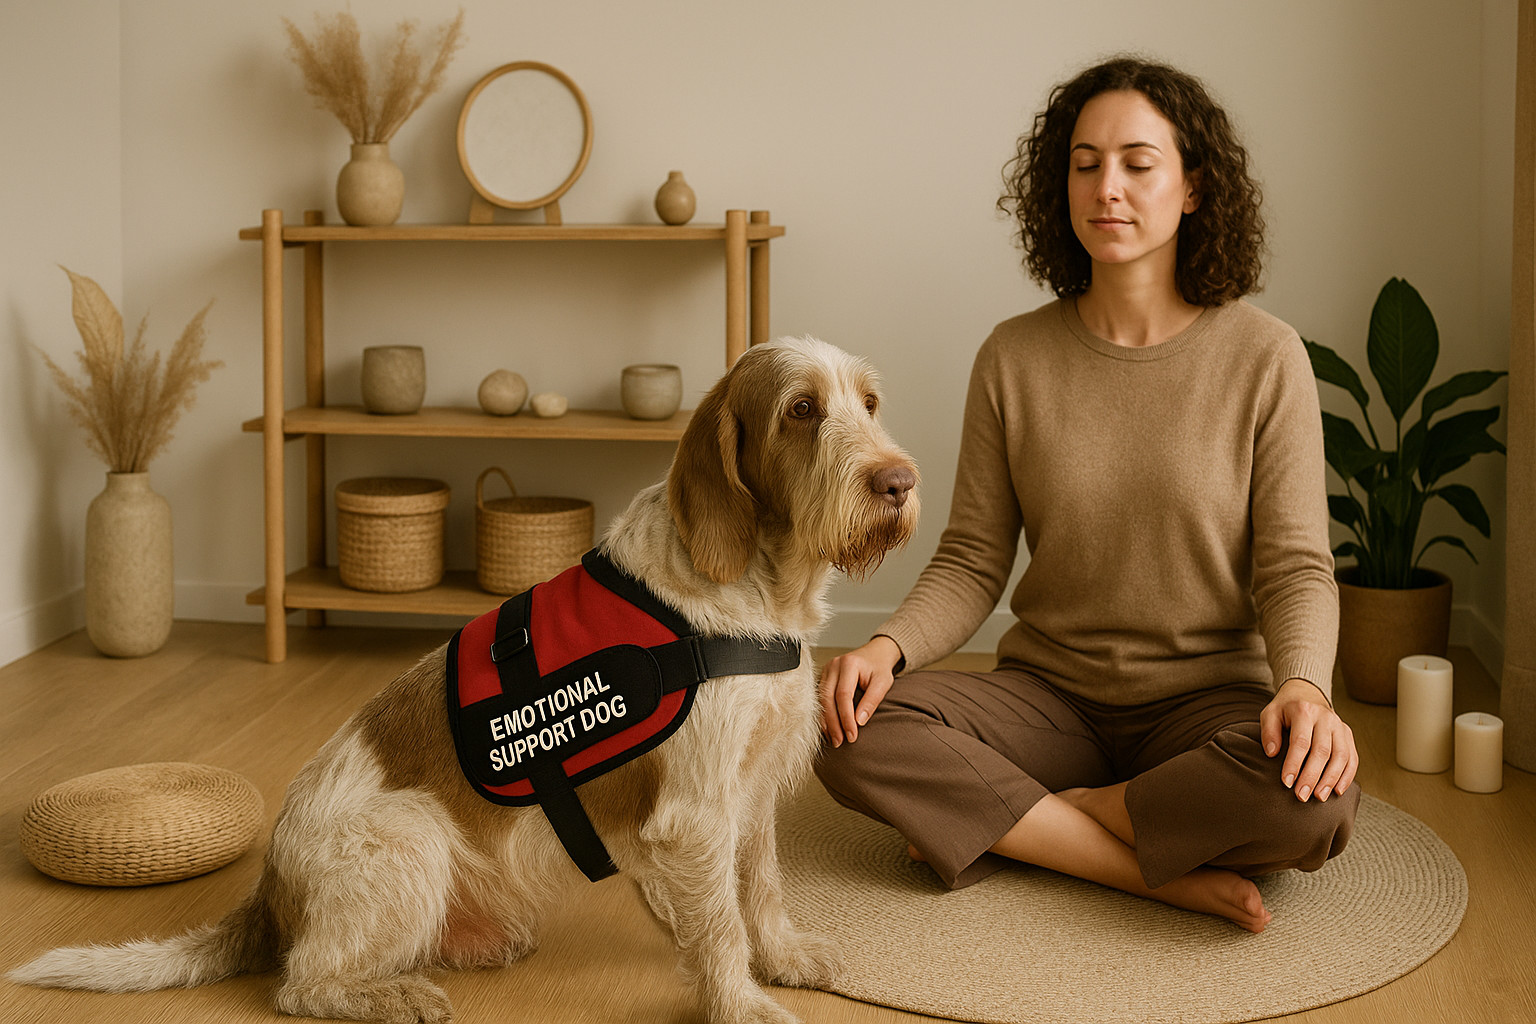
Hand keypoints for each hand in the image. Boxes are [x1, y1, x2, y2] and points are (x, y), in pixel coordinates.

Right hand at [818, 636, 902, 745]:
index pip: (843, 695)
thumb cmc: (879, 668)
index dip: (846, 718)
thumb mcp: (883, 682)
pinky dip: (823, 715)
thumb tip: (859, 721)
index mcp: (849, 664)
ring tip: (834, 739)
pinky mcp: (822, 677)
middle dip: (833, 723)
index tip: (852, 735)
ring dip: (826, 721)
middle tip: (840, 742)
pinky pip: (819, 699)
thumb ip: (872, 700)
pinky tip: (829, 728)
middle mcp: (833, 665)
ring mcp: (825, 670)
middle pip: (827, 698)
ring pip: (820, 700)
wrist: (874, 655)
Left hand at [1259, 678, 1357, 801]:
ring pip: (1341, 756)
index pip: (1300, 741)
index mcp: (1304, 711)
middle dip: (1312, 776)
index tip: (1287, 783)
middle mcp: (1326, 718)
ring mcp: (1340, 726)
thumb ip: (1269, 732)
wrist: (1306, 693)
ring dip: (1331, 779)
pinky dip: (1347, 776)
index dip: (1294, 763)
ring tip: (1319, 797)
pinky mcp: (1348, 734)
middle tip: (1302, 796)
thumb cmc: (1285, 709)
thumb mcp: (1270, 714)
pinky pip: (1352, 757)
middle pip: (1322, 751)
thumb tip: (1271, 754)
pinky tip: (1337, 791)